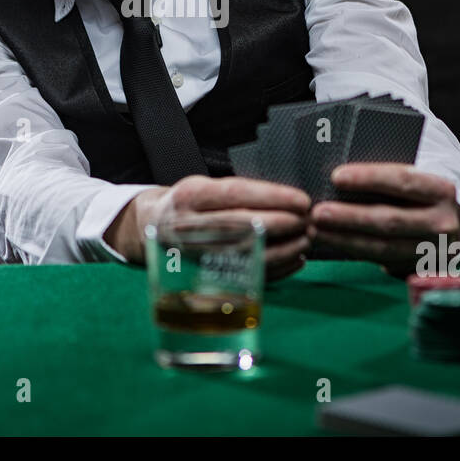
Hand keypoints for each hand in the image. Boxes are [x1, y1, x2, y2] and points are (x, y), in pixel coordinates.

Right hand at [108, 175, 312, 280]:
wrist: (150, 227)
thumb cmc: (188, 203)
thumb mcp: (202, 186)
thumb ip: (236, 192)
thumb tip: (288, 197)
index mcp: (190, 195)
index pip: (236, 194)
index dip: (272, 197)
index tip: (302, 200)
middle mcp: (189, 224)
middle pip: (242, 225)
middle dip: (282, 224)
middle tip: (310, 221)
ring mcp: (195, 253)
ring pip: (245, 253)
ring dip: (283, 249)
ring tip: (306, 240)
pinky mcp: (203, 274)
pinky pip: (243, 274)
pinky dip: (275, 269)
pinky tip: (295, 259)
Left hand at [308, 162, 459, 275]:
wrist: (458, 227)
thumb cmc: (425, 196)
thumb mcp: (418, 179)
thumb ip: (389, 178)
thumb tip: (341, 176)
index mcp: (442, 190)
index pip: (402, 181)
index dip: (368, 179)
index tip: (336, 176)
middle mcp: (443, 222)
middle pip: (389, 220)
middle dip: (349, 216)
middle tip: (317, 212)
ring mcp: (434, 251)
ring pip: (383, 247)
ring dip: (345, 240)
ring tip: (316, 231)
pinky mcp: (422, 269)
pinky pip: (383, 262)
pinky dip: (356, 252)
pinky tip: (334, 244)